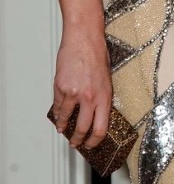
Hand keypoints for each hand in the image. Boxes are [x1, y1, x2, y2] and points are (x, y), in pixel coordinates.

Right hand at [51, 30, 111, 149]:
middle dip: (78, 139)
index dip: (95, 141)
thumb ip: (102, 96)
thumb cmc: (97, 53)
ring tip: (63, 130)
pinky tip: (58, 115)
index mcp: (104, 95)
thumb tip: (97, 112)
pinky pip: (58, 105)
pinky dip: (57, 113)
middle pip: (83, 128)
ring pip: (67, 118)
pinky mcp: (61, 87)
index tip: (91, 145)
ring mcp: (73, 93)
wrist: (84, 38)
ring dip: (64, 127)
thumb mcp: (107, 78)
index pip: (101, 128)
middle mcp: (89, 97)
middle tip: (76, 143)